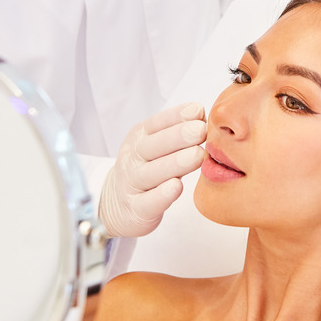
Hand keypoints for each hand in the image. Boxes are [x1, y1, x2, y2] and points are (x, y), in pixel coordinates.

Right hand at [99, 102, 206, 236]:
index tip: (198, 111)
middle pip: (154, 146)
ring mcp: (132, 184)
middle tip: (200, 130)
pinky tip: (177, 186)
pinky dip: (162, 195)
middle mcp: (133, 158)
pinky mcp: (137, 209)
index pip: (156, 123)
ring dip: (175, 163)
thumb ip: (177, 133)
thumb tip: (202, 114)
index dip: (176, 116)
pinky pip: (149, 201)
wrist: (118, 204)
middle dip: (178, 136)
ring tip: (197, 155)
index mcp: (139, 138)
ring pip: (152, 173)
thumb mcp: (156, 146)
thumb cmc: (147, 169)